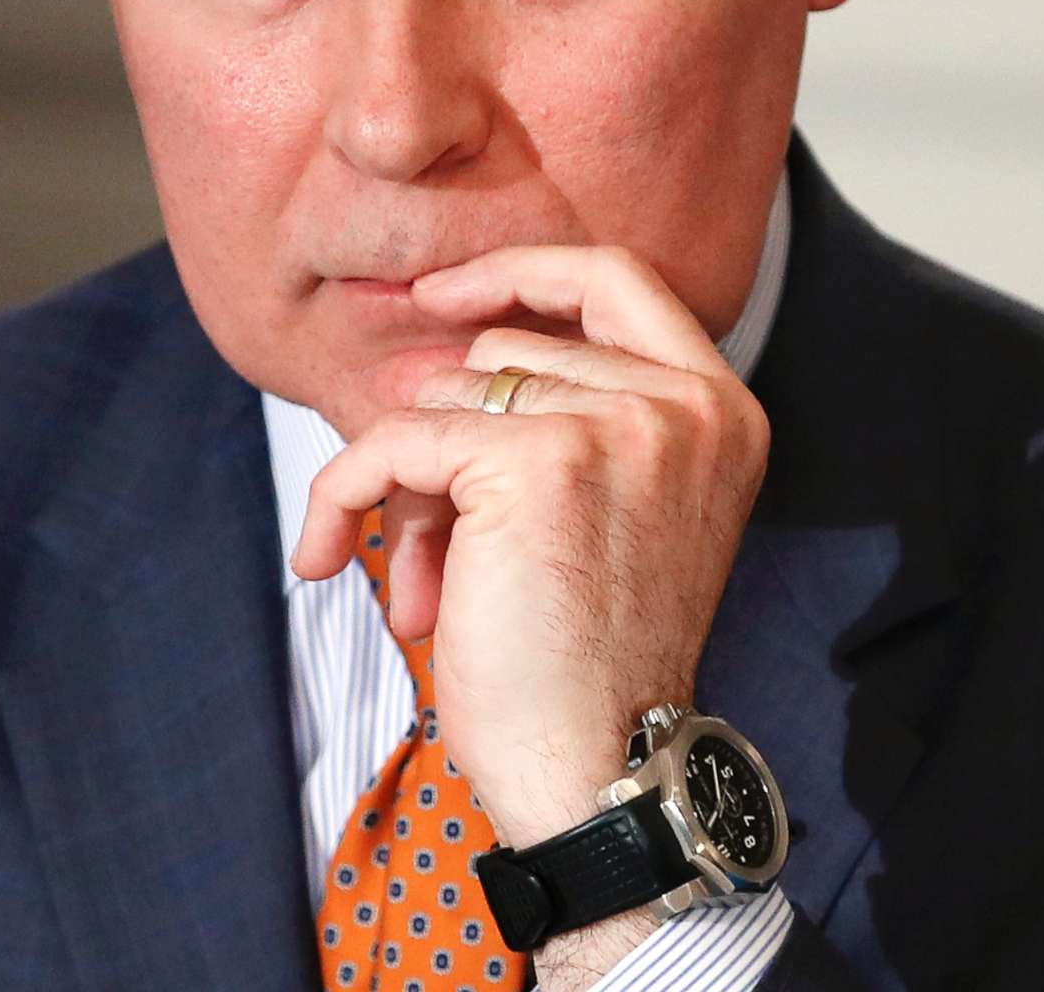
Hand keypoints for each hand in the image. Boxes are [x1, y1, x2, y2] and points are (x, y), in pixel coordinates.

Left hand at [290, 244, 772, 866]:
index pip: (616, 279)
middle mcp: (686, 404)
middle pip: (508, 352)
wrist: (603, 770)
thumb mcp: (602, 510)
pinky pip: (397, 442)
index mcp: (721, 410)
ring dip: (410, 486)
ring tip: (417, 580)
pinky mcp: (537, 459)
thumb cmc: (592, 662)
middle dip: (449, 434)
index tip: (440, 296)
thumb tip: (418, 363)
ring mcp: (619, 423)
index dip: (521, 272)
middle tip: (428, 533)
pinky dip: (344, 493)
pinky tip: (322, 554)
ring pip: (449, 397)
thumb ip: (548, 420)